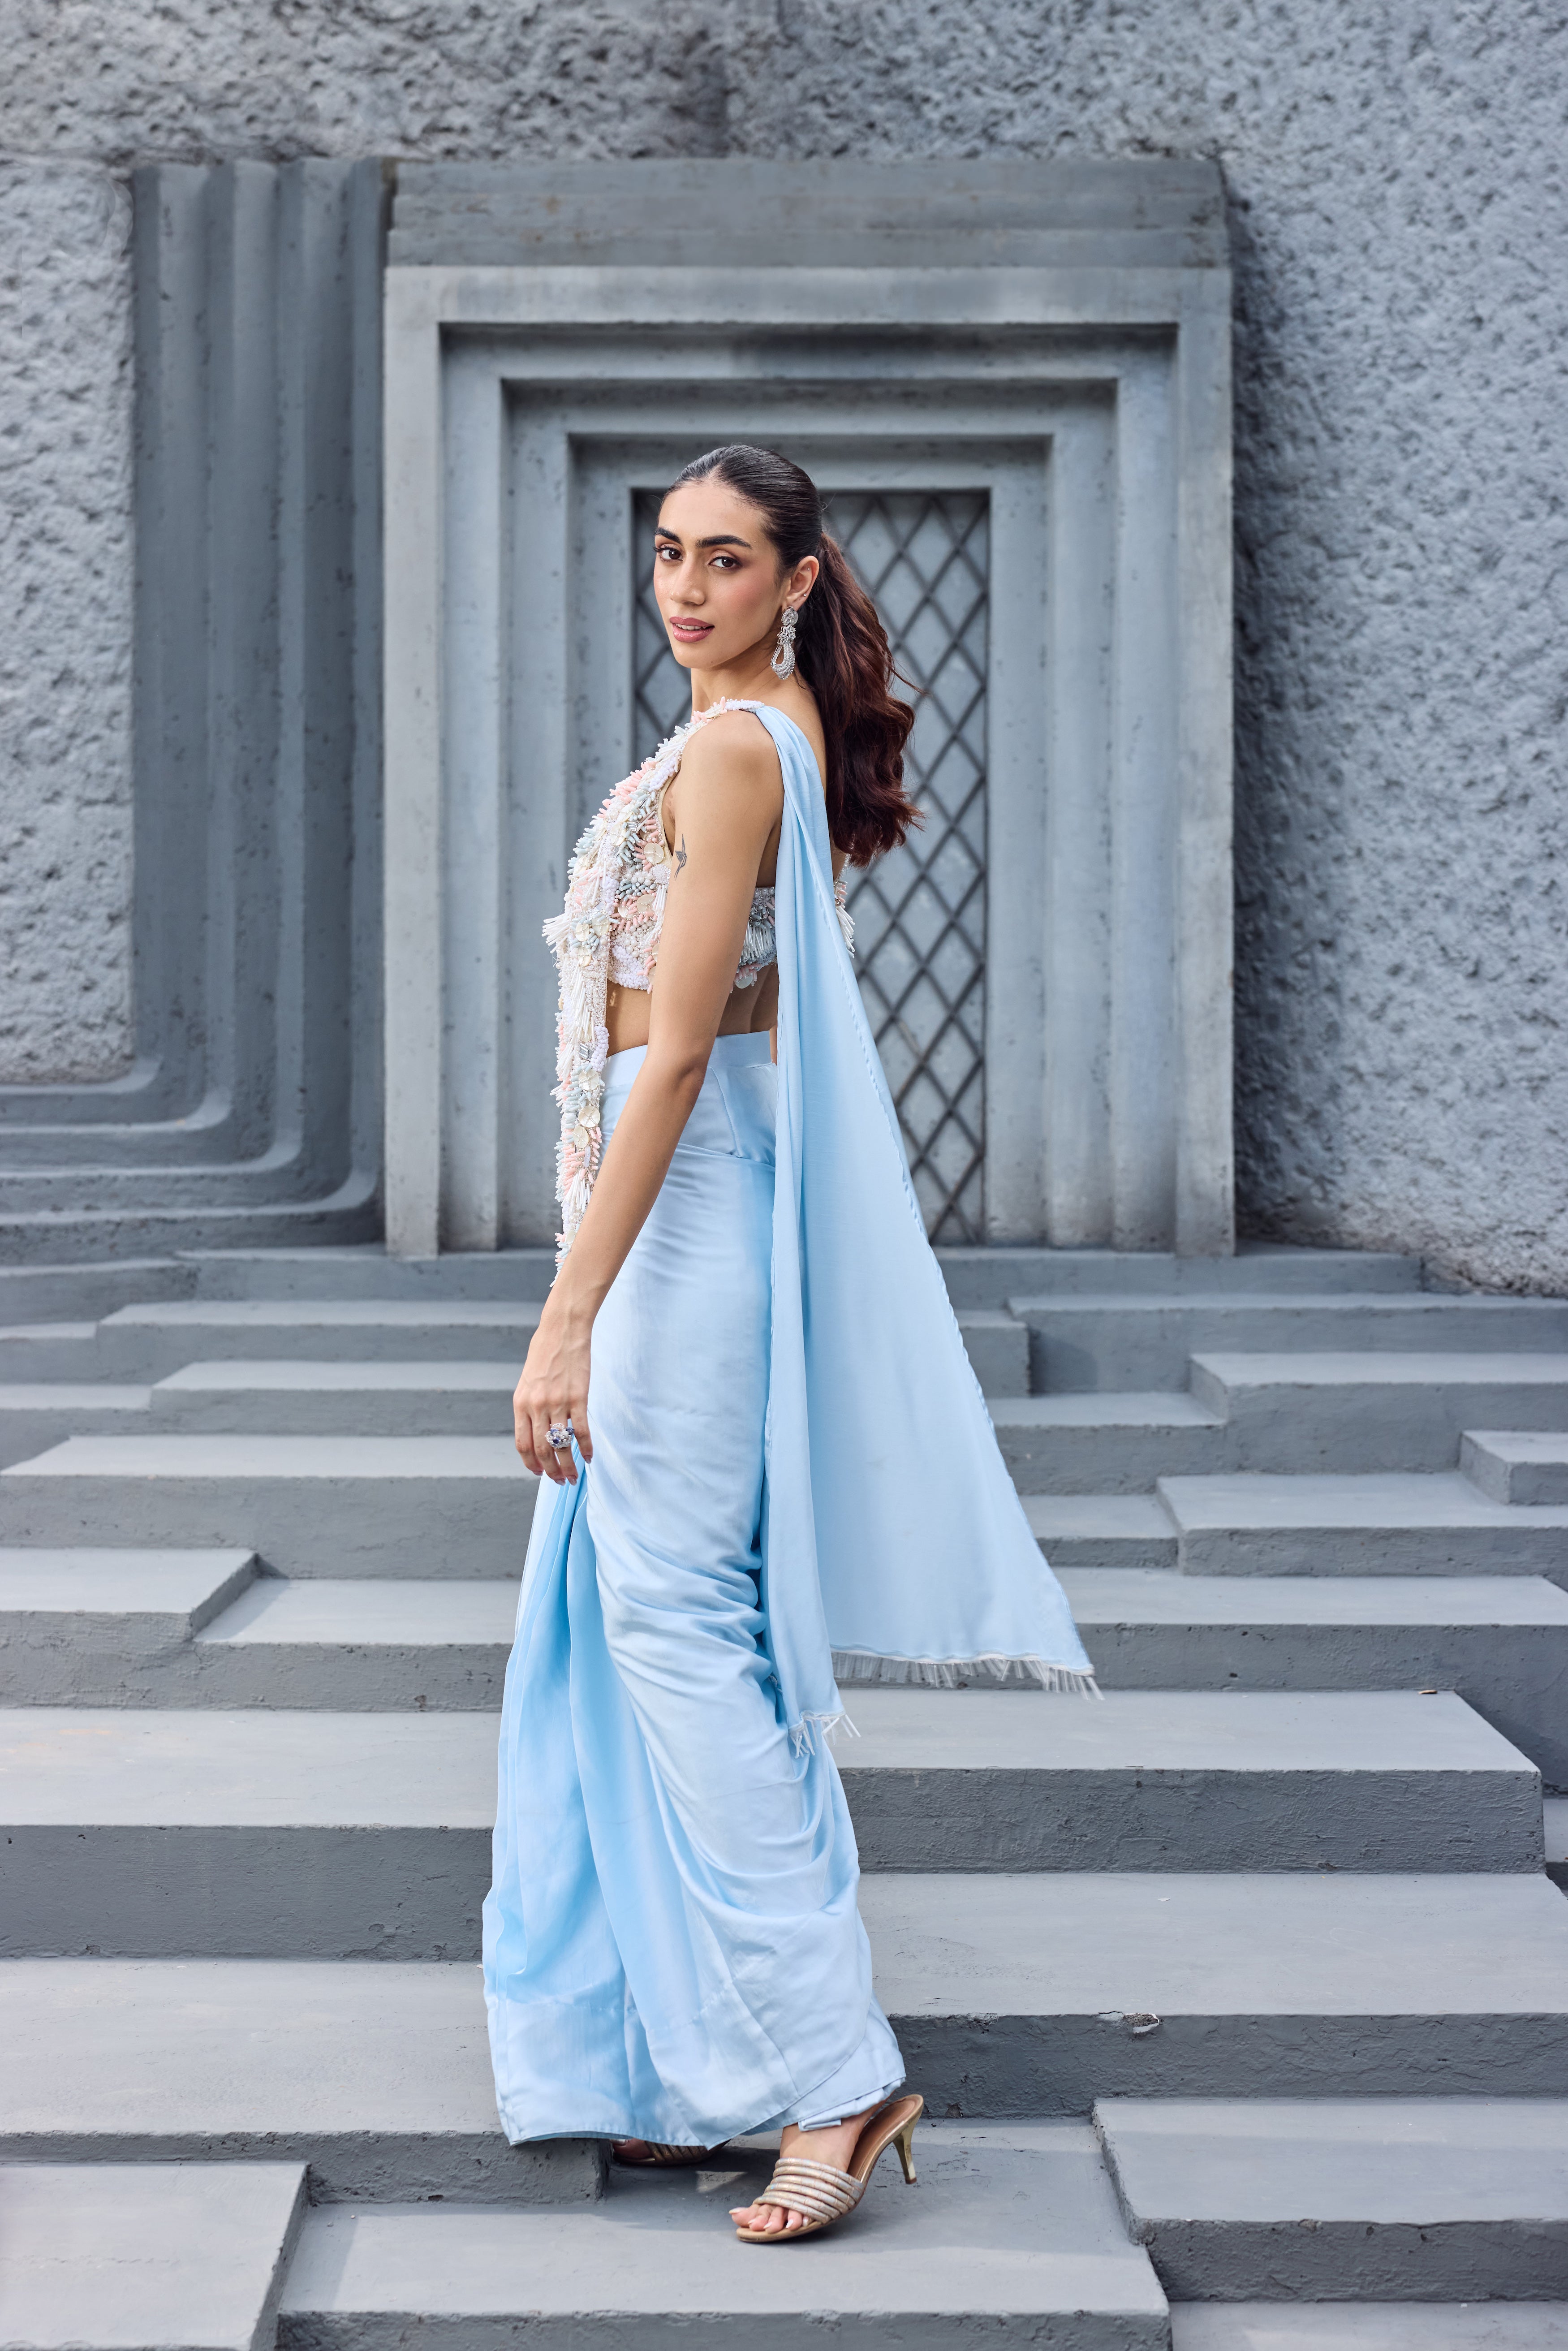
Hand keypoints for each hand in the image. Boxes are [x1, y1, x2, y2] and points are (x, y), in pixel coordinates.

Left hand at [513, 1297, 593, 1483]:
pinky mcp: (579, 1397)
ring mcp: (558, 1403)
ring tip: (574, 1477)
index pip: (523, 1444)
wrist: (562, 1330)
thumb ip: (529, 1407)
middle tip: (560, 1481)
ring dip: (568, 1466)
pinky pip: (582, 1430)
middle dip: (551, 1471)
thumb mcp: (527, 1382)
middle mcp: (537, 1406)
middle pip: (542, 1450)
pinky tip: (590, 1457)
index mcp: (521, 1403)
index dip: (530, 1464)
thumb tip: (535, 1432)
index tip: (539, 1474)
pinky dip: (587, 1447)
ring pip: (561, 1445)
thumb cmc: (544, 1354)